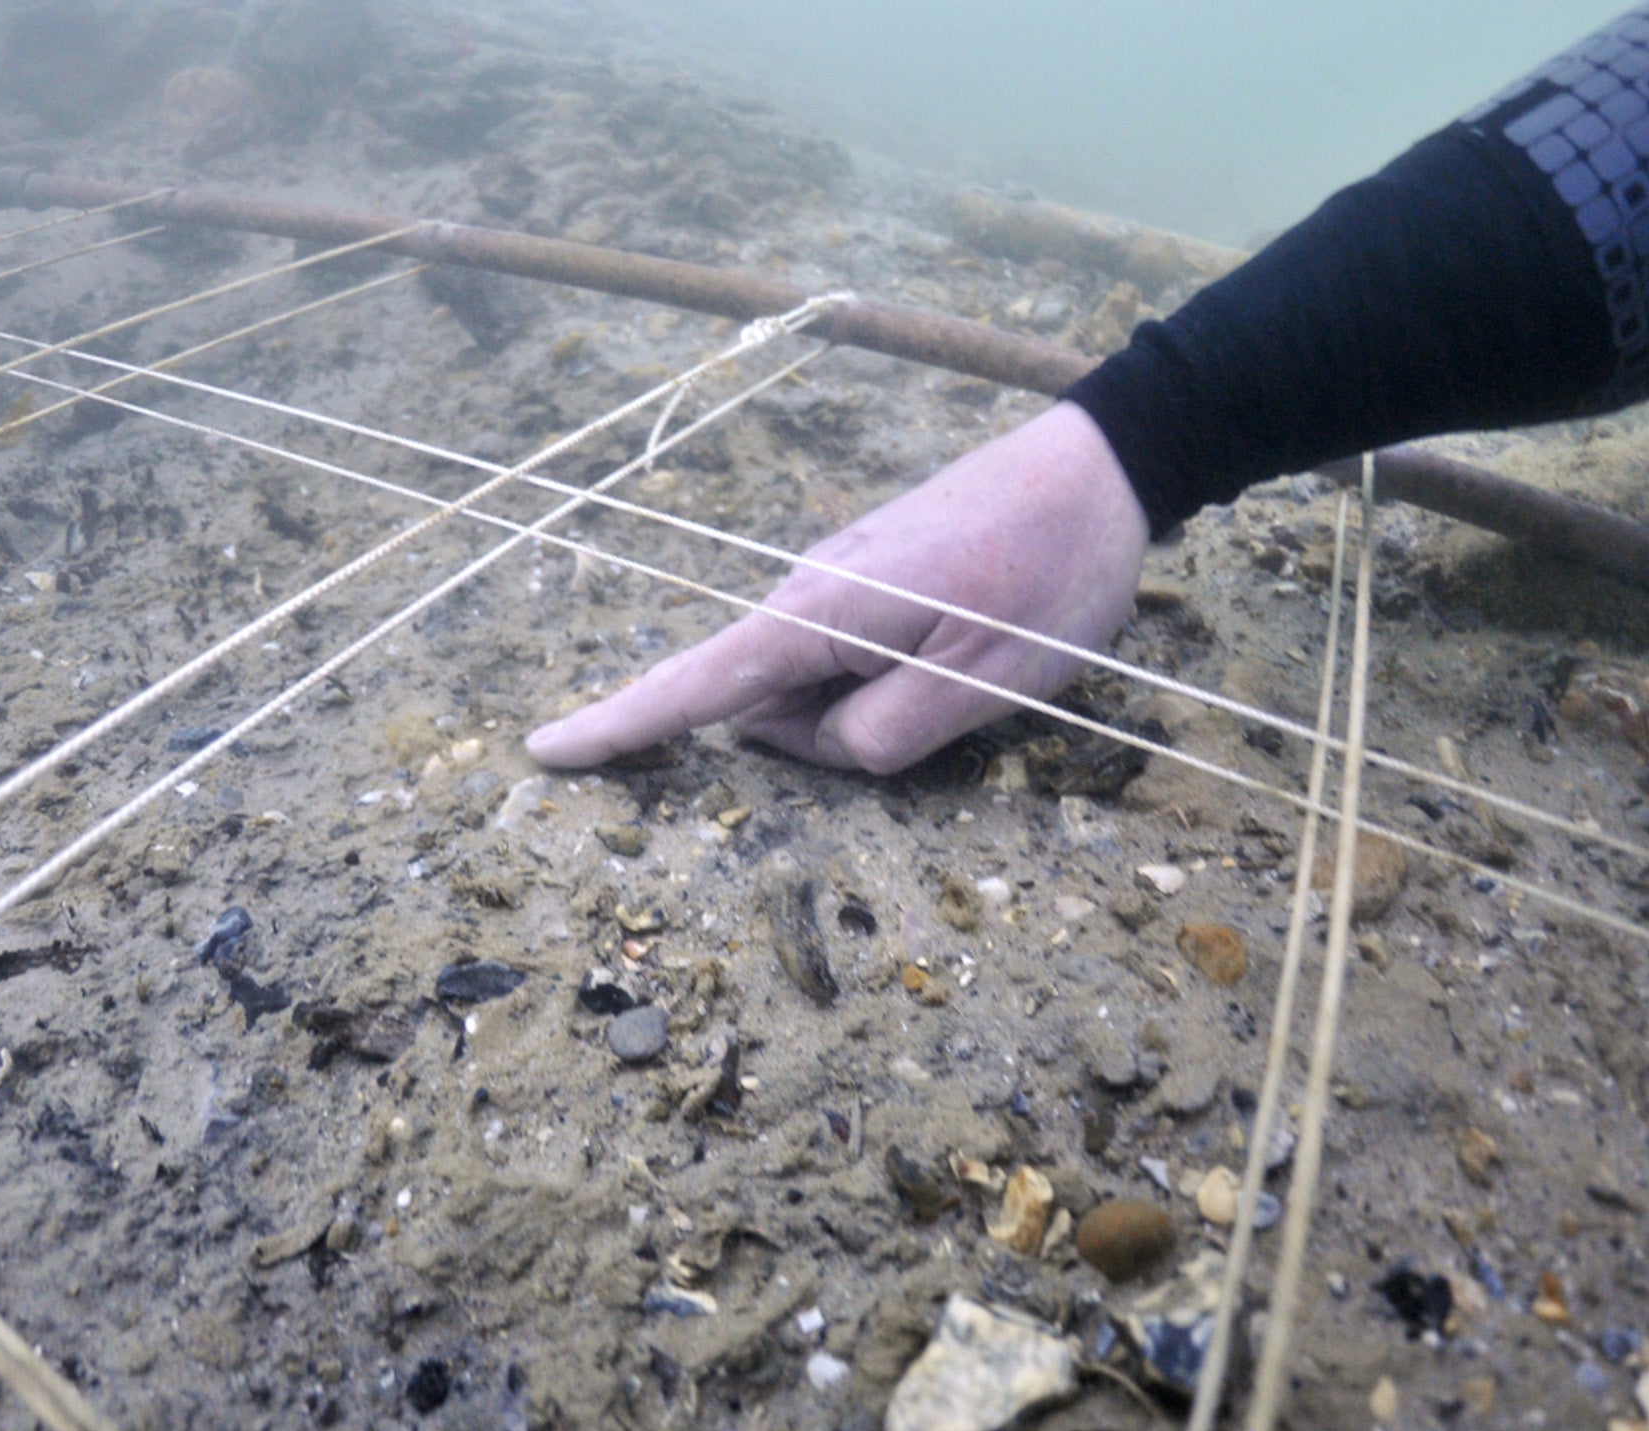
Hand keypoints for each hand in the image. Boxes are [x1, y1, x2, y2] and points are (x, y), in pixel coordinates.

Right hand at [524, 400, 1149, 774]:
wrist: (1104, 463)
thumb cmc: (1051, 573)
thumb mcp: (985, 681)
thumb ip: (884, 733)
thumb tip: (817, 745)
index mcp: (824, 613)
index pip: (697, 685)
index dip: (621, 726)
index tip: (544, 750)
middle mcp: (809, 588)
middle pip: (767, 704)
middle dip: (827, 737)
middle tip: (947, 702)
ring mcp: (836, 577)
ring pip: (812, 684)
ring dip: (871, 706)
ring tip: (969, 660)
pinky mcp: (866, 576)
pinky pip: (844, 654)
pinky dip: (885, 677)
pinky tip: (961, 644)